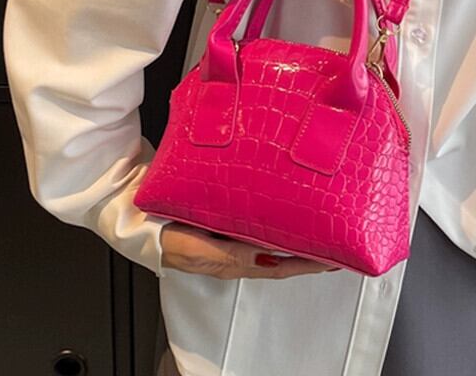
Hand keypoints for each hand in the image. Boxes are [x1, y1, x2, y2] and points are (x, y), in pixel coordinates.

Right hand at [159, 221, 339, 278]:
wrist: (138, 220)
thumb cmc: (164, 236)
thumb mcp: (199, 251)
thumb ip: (231, 254)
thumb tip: (266, 255)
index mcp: (233, 261)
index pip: (280, 267)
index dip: (309, 265)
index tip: (335, 259)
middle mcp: (236, 252)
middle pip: (281, 255)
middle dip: (309, 251)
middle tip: (337, 240)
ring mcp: (230, 238)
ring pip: (270, 240)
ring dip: (295, 237)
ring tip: (318, 226)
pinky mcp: (222, 222)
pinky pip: (254, 225)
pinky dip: (273, 223)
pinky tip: (281, 209)